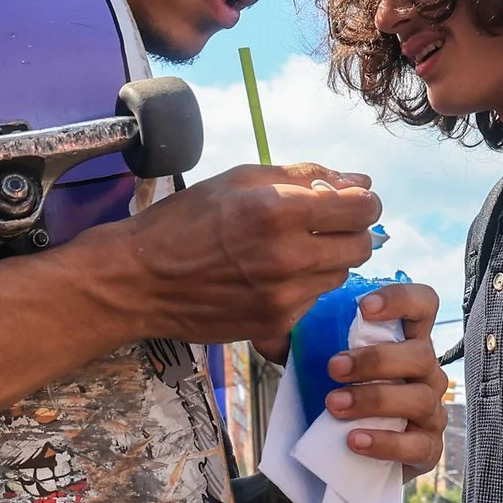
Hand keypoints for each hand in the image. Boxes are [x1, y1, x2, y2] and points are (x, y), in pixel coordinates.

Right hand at [85, 163, 380, 345]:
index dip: (362, 201)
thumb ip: (303, 176)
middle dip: (350, 232)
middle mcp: (289, 257)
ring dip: (327, 261)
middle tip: (322, 227)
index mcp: (280, 210)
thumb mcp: (239, 179)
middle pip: (362, 246)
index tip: (349, 203)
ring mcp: (285, 297)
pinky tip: (270, 278)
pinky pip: (312, 302)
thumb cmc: (184, 222)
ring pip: (339, 276)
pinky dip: (302, 288)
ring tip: (288, 252)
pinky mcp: (276, 326)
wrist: (139, 280)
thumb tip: (357, 181)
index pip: (363, 208)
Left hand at [324, 283, 446, 478]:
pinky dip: (385, 442)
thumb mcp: (329, 365)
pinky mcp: (427, 448)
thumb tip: (287, 317)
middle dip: (375, 360)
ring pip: (419, 399)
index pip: (423, 304)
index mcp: (408, 342)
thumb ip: (320, 340)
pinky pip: (417, 446)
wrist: (343, 455)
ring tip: (334, 405)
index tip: (365, 307)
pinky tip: (354, 440)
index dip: (401, 299)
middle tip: (333, 368)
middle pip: (420, 355)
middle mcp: (427, 373)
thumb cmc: (340, 398)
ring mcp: (431, 411)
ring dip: (374, 399)